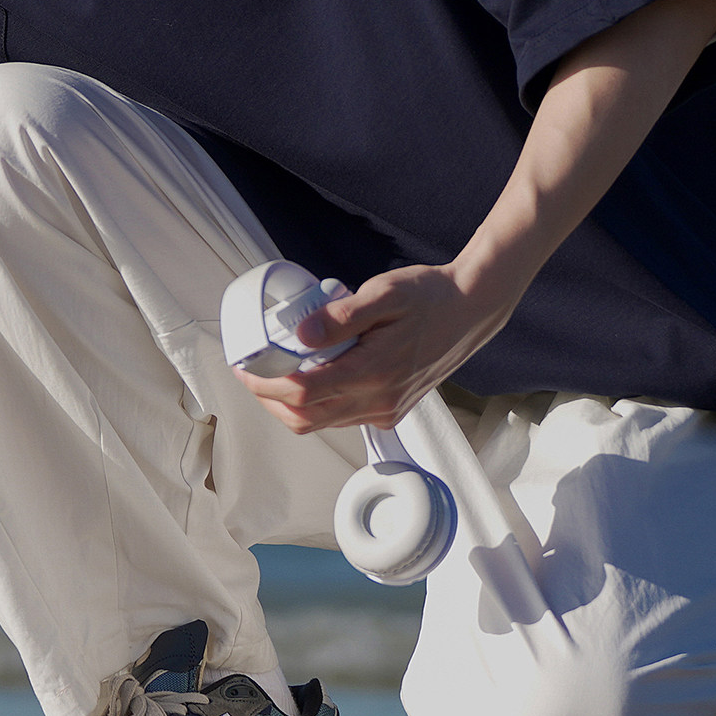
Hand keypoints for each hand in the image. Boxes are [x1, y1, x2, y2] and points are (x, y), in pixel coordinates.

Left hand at [235, 261, 518, 433]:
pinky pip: (343, 417)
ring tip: (273, 373)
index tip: (244, 368)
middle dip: (269, 400)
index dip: (265, 385)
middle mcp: (379, 400)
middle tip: (250, 373)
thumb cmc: (429, 296)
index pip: (304, 394)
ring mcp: (386, 409)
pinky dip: (317, 404)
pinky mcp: (392, 409)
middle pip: (306, 418)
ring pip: (323, 423)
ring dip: (290, 405)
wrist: (471, 310)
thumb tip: (300, 334)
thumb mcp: (384, 293)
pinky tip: (310, 375)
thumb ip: (342, 315)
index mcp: (374, 372)